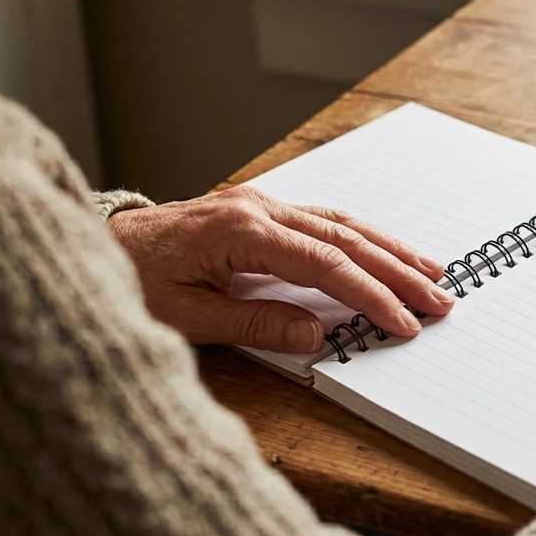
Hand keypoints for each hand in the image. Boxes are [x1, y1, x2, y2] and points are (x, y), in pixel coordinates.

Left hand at [107, 185, 453, 352]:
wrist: (96, 245)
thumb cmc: (130, 280)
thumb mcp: (185, 316)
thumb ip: (255, 322)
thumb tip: (317, 332)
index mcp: (241, 232)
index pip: (326, 265)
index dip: (371, 295)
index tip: (403, 321)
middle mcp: (258, 209)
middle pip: (346, 239)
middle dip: (398, 271)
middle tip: (439, 299)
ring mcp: (260, 203)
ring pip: (342, 222)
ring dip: (390, 248)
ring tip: (431, 272)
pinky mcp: (259, 208)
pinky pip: (323, 219)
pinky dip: (361, 236)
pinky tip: (385, 249)